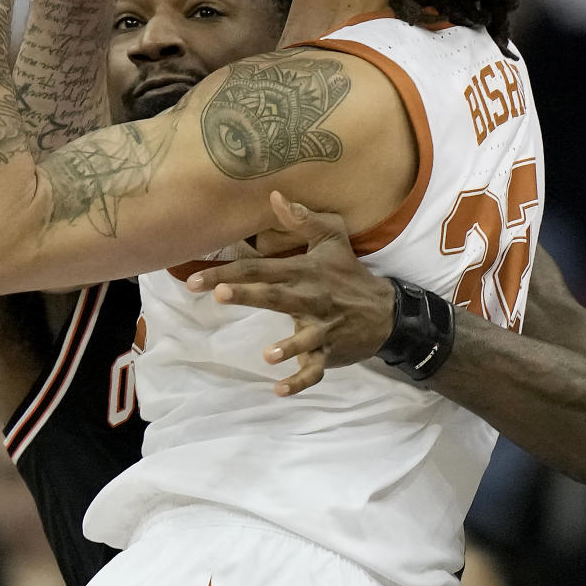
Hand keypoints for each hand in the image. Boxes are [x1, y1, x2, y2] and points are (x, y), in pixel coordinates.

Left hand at [187, 190, 395, 395]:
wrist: (386, 310)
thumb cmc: (348, 272)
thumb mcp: (332, 238)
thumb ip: (302, 219)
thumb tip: (274, 195)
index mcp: (304, 271)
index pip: (261, 269)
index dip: (231, 271)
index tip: (199, 279)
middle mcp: (311, 298)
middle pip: (275, 296)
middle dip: (247, 295)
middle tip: (220, 294)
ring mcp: (322, 328)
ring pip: (304, 339)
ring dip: (288, 346)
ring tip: (269, 354)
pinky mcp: (330, 353)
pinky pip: (315, 370)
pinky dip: (300, 381)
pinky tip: (279, 390)